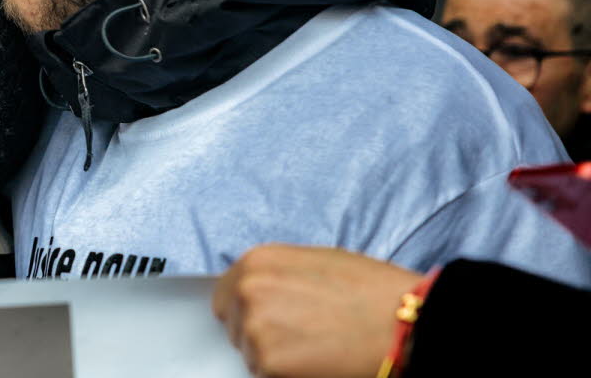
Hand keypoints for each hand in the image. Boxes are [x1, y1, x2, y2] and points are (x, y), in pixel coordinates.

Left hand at [212, 244, 422, 377]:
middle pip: (236, 325)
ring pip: (250, 353)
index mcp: (257, 262)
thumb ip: (278, 275)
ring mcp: (255, 328)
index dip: (247, 309)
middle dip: (259, 332)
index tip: (267, 318)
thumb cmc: (370, 291)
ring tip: (314, 346)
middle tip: (299, 334)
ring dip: (274, 355)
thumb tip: (259, 291)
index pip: (226, 295)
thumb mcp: (315, 262)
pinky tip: (316, 361)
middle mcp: (248, 291)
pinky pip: (265, 374)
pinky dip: (285, 373)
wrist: (402, 323)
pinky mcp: (268, 363)